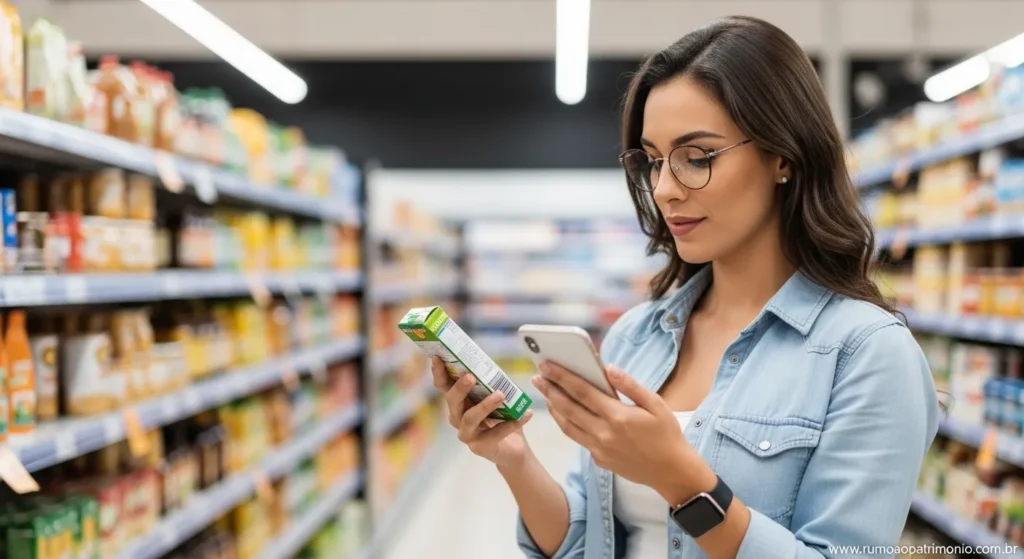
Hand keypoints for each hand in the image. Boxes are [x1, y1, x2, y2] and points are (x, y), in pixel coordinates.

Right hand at [431, 357, 534, 467]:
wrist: (513, 448)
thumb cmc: (502, 417)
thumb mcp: (497, 396)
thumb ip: (492, 383)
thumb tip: (494, 366)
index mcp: (459, 402)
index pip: (444, 386)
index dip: (439, 372)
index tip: (437, 357)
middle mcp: (457, 417)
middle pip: (452, 401)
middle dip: (460, 388)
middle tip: (470, 377)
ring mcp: (466, 434)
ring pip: (470, 418)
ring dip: (485, 405)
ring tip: (501, 395)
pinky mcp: (479, 447)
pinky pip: (494, 434)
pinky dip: (511, 424)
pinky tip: (526, 414)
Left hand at [532, 363, 715, 503]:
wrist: (672, 472)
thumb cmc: (667, 434)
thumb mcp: (656, 404)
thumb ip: (631, 385)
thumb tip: (609, 368)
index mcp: (617, 416)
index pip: (582, 392)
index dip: (562, 377)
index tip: (546, 365)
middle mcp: (603, 434)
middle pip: (568, 408)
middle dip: (550, 391)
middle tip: (536, 377)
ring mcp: (599, 449)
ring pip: (568, 426)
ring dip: (554, 408)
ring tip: (545, 394)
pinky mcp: (599, 460)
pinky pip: (578, 439)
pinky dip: (567, 424)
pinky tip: (564, 414)